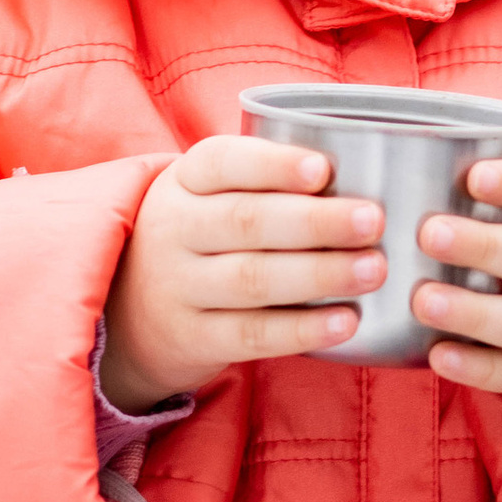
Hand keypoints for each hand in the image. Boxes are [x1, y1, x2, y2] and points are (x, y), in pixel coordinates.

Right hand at [102, 137, 386, 410]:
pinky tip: (347, 321)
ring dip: (319, 273)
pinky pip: (251, 335)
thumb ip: (267, 183)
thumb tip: (365, 175)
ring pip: (252, 278)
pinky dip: (302, 329)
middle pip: (246, 221)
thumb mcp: (209, 196)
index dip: (273, 165)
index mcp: (184, 181)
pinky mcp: (192, 338)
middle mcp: (175, 230)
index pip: (223, 163)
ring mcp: (179, 287)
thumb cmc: (201, 237)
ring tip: (373, 269)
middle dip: (315, 220)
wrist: (128, 310)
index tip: (322, 169)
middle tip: (372, 220)